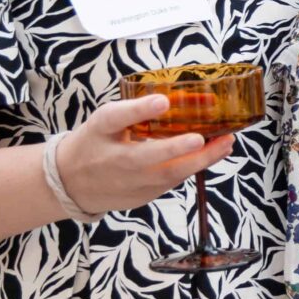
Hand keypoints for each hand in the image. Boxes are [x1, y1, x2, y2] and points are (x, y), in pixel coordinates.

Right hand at [50, 92, 236, 214]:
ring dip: (199, 161)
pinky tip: (212, 154)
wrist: (72, 183)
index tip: (163, 101)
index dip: (139, 110)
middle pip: (147, 159)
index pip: (114, 119)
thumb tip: (170, 101)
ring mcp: (128, 183)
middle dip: (180, 150)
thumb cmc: (95, 143)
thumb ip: (133, 111)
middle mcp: (114, 161)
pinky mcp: (142, 197)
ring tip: (226, 143)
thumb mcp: (105, 120)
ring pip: (167, 176)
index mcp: (100, 132)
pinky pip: (170, 182)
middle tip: (209, 137)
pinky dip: (191, 168)